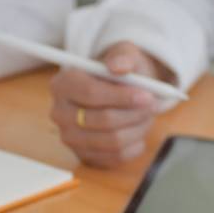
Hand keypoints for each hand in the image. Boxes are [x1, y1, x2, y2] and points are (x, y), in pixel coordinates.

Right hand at [48, 42, 174, 166]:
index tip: (147, 95)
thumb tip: (118, 66)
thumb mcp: (124, 55)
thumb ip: (122, 56)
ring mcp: (71, 138)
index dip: (121, 97)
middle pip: (102, 120)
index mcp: (63, 84)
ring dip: (138, 129)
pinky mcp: (85, 156)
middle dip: (134, 114)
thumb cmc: (120, 73)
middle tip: (153, 105)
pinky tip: (138, 130)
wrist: (119, 91)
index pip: (91, 94)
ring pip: (112, 141)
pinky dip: (134, 145)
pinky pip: (116, 157)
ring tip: (147, 116)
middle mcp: (60, 113)